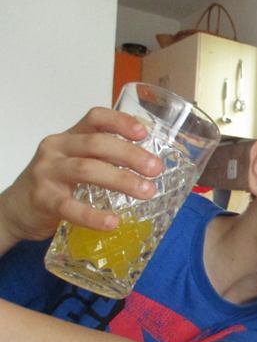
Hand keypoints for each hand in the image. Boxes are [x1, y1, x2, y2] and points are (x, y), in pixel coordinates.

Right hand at [0, 107, 162, 244]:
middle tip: (156, 169)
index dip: (120, 122)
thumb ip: (105, 158)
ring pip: (87, 170)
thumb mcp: (77, 162)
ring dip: (121, 180)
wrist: (15, 209)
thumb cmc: (56, 184)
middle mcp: (57, 149)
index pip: (95, 118)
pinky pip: (70, 207)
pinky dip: (94, 216)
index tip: (144, 133)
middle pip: (97, 144)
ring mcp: (47, 172)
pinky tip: (113, 222)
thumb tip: (149, 162)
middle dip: (131, 155)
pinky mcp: (42, 199)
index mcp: (70, 137)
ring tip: (147, 192)